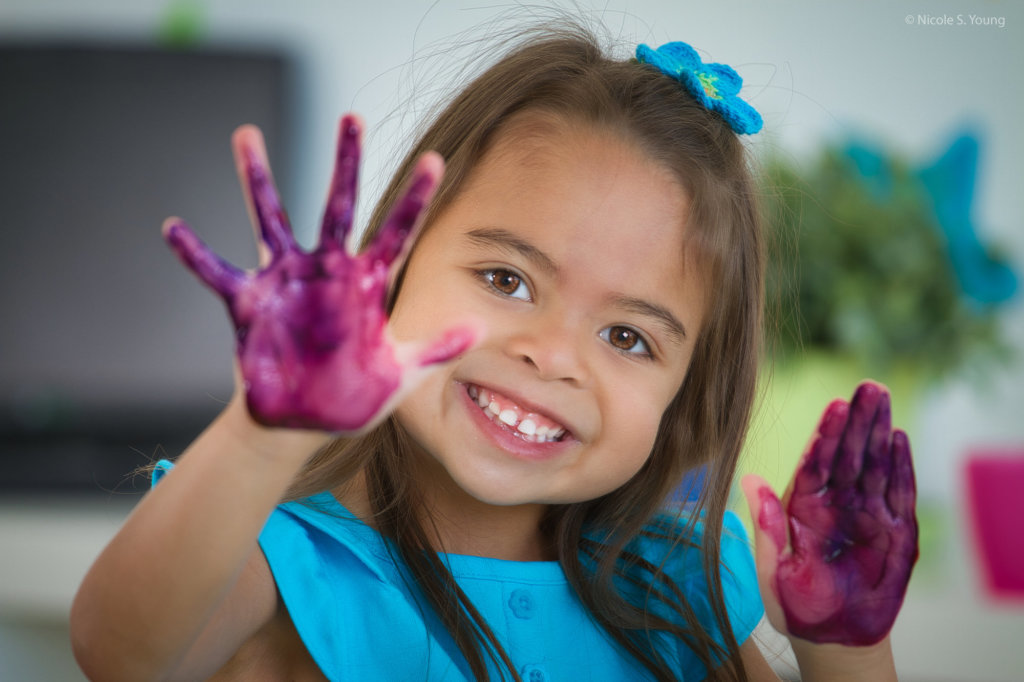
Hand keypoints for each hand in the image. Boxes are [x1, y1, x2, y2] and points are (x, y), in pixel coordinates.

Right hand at [163, 114, 474, 431]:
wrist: (304, 423)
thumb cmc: (354, 397)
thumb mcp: (400, 374)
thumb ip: (435, 349)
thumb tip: (481, 328)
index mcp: (367, 285)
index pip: (398, 233)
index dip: (415, 199)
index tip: (435, 160)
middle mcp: (328, 272)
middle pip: (339, 206)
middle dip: (347, 163)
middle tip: (353, 116)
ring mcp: (287, 283)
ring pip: (272, 220)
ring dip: (258, 179)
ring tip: (246, 134)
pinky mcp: (249, 303)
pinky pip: (216, 273)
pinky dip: (194, 254)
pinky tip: (173, 228)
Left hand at [742, 381, 917, 645]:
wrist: (831, 637)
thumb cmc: (794, 605)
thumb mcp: (773, 570)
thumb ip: (766, 528)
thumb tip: (750, 480)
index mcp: (802, 507)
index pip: (816, 463)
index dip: (825, 434)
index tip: (834, 405)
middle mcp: (836, 504)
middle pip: (849, 455)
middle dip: (857, 421)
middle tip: (868, 386)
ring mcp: (866, 515)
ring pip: (875, 466)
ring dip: (880, 432)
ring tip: (883, 399)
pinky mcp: (895, 534)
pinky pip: (898, 495)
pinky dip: (902, 468)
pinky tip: (900, 439)